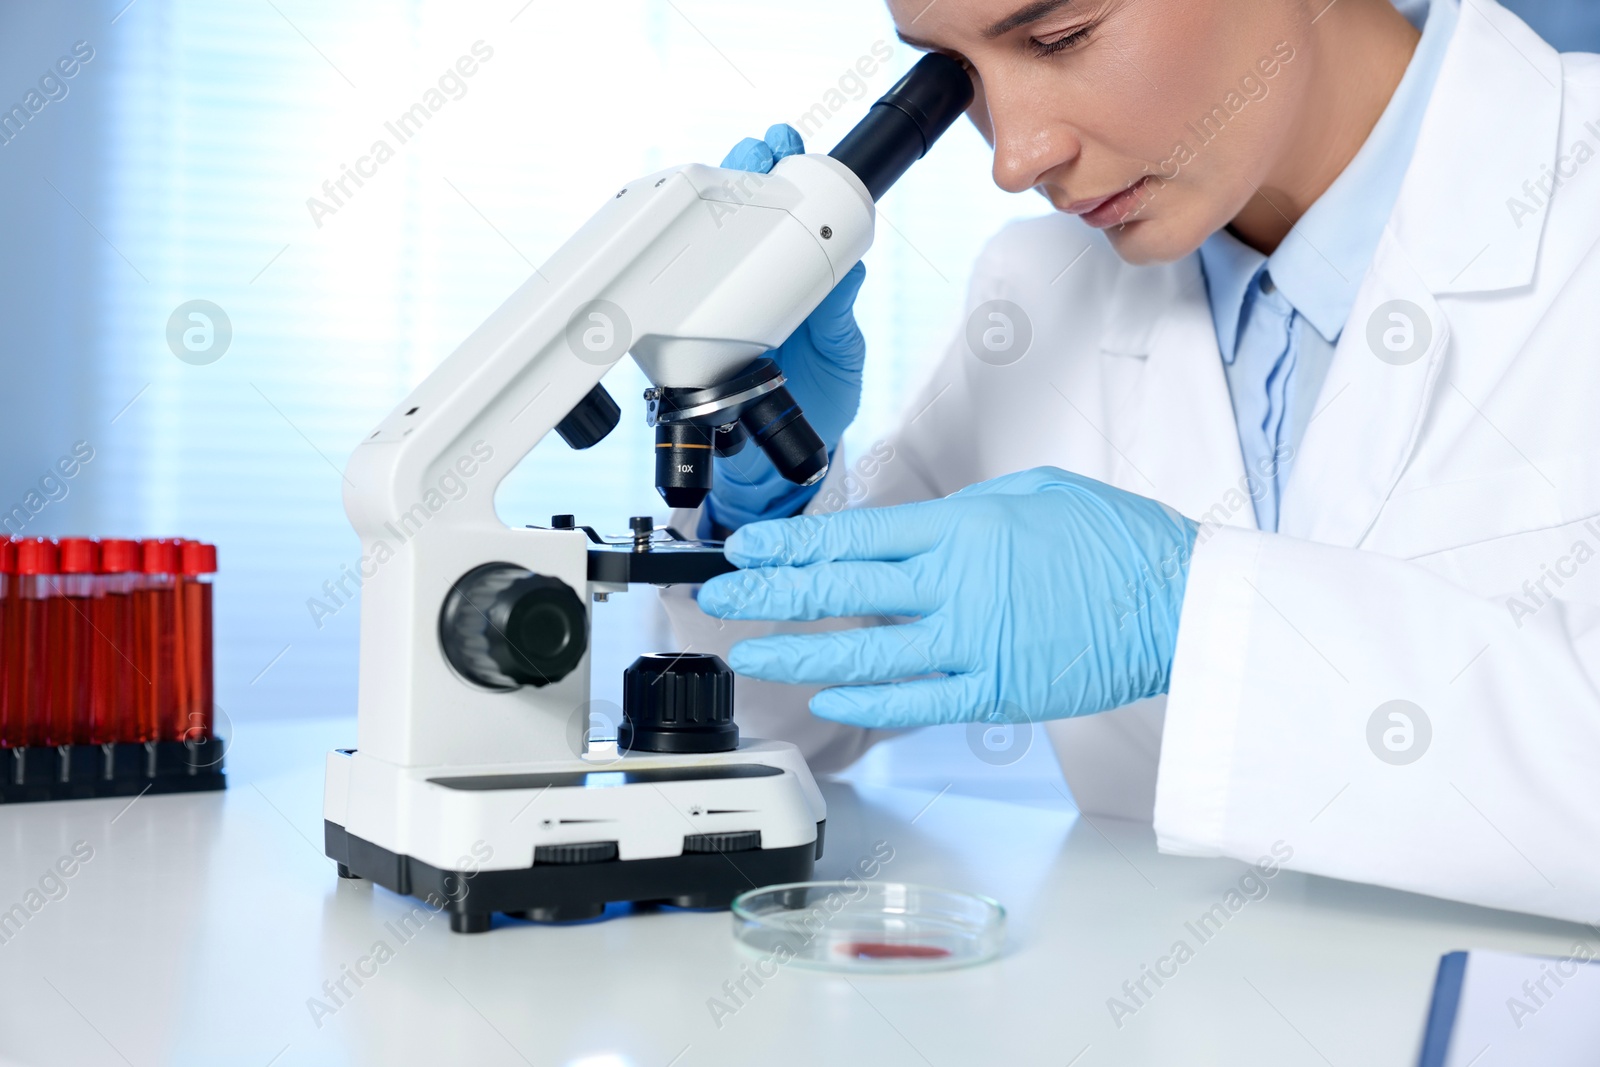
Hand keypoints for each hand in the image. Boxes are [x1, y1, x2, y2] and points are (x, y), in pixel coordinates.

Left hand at [696, 467, 1199, 728]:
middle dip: (770, 592)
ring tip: (747, 655)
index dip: (792, 543)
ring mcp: (973, 644)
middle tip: (718, 592)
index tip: (747, 545)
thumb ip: (965, 514)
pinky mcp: (995, 692)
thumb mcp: (1036, 493)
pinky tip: (828, 697)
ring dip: (797, 654)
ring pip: (864, 655)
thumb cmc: (1116, 542)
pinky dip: (868, 702)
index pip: (853, 535)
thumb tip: (916, 530)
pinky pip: (917, 702)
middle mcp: (956, 586)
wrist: (1179, 603)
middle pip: (842, 591)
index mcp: (963, 530)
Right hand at [706, 123, 867, 530]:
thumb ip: (840, 319)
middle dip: (740, 173)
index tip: (785, 148)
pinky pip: (670, 295)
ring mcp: (713, 306)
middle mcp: (748, 287)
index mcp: (792, 281)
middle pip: (737, 216)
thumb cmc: (816, 403)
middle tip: (751, 151)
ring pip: (700, 245)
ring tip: (718, 177)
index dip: (784, 177)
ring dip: (703, 206)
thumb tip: (851, 272)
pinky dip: (666, 266)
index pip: (787, 216)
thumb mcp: (841, 357)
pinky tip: (672, 240)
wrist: (777, 466)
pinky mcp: (681, 336)